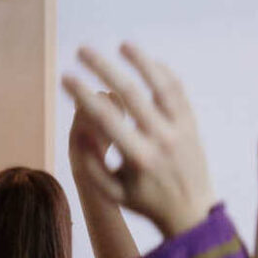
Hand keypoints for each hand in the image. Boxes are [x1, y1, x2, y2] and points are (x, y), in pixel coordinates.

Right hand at [62, 44, 215, 239]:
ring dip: (142, 62)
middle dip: (104, 68)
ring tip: (123, 44)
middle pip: (131, 94)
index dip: (83, 95)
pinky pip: (177, 92)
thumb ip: (92, 164)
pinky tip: (149, 62)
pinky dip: (163, 74)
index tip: (66, 78)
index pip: (106, 119)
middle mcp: (161, 140)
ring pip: (161, 86)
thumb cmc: (145, 202)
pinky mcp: (192, 124)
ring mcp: (180, 130)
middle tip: (82, 50)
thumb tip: (81, 126)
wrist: (192, 213)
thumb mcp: (113, 193)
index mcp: (139, 158)